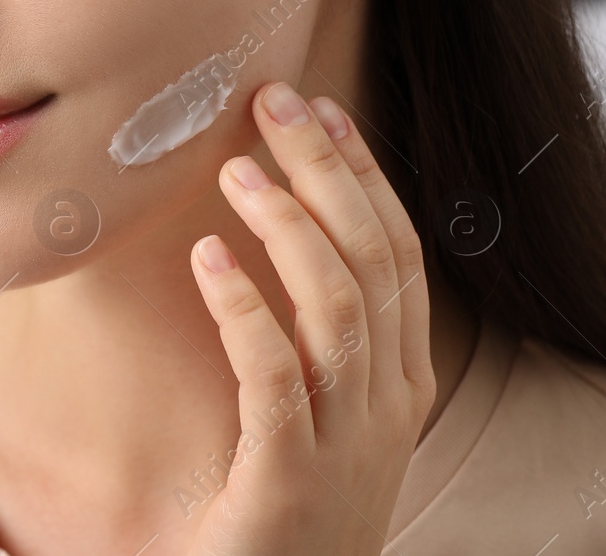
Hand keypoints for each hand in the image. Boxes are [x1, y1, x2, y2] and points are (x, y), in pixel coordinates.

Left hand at [184, 82, 434, 555]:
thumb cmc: (282, 504)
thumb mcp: (317, 414)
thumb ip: (308, 340)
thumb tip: (260, 239)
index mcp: (399, 382)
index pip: (397, 257)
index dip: (362, 177)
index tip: (322, 112)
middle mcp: (386, 406)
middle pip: (371, 263)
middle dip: (326, 172)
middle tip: (274, 102)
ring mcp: (345, 445)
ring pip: (336, 309)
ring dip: (287, 226)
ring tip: (235, 168)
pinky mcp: (286, 481)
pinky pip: (273, 380)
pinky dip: (244, 311)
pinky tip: (206, 259)